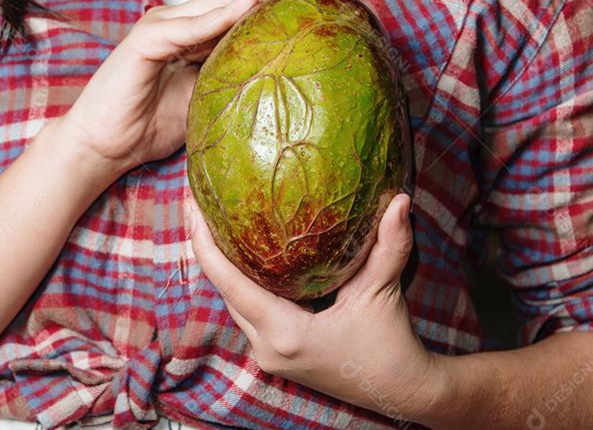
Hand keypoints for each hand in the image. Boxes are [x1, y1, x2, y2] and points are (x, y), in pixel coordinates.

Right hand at [58, 0, 306, 176]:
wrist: (104, 145)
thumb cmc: (147, 127)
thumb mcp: (201, 103)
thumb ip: (228, 83)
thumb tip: (272, 84)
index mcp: (189, 40)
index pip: (234, 18)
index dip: (269, 11)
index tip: (309, 7)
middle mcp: (175, 26)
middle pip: (228, 5)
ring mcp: (159, 28)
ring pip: (212, 8)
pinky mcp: (145, 39)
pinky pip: (187, 27)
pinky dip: (217, 17)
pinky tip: (248, 4)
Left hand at [188, 194, 443, 423]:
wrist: (400, 391)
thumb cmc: (391, 346)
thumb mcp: (384, 292)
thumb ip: (389, 246)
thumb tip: (399, 200)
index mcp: (285, 334)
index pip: (229, 283)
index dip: (205, 244)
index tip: (191, 208)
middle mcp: (267, 347)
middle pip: (224, 290)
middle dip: (208, 247)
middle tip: (198, 203)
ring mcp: (268, 354)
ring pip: (234, 301)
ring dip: (223, 265)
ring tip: (211, 220)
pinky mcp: (274, 353)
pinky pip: (248, 310)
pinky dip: (243, 282)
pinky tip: (240, 251)